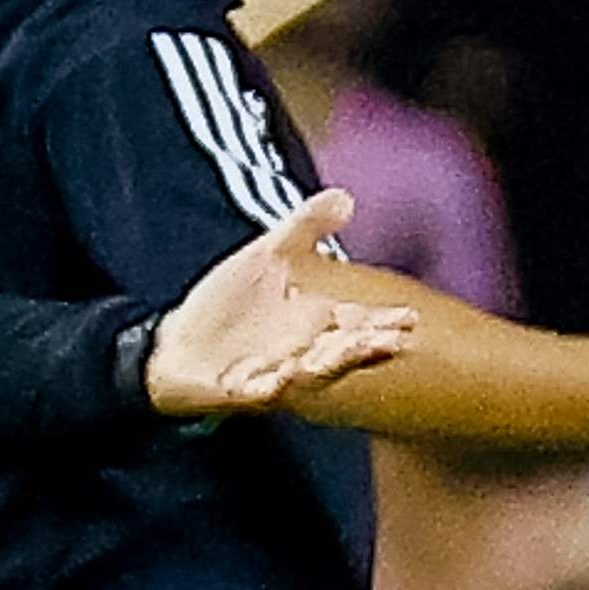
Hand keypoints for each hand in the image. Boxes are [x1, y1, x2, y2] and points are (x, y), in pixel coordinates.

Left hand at [147, 188, 418, 415]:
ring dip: (330, 364)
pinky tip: (284, 376)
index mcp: (314, 322)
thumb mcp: (269, 255)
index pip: (357, 322)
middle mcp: (301, 351)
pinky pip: (262, 391)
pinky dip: (274, 385)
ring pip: (310, 373)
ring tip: (350, 352)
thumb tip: (346, 198)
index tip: (410, 316)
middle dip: (368, 346)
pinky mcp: (241, 390)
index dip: (383, 321)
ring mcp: (273, 373)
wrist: (178, 340)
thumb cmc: (230, 303)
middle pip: (342, 351)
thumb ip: (306, 227)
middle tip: (395, 340)